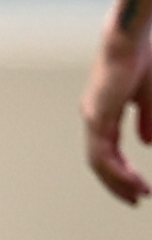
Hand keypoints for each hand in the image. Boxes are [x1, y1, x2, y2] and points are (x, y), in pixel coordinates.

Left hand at [83, 30, 151, 204]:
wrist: (131, 40)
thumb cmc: (143, 59)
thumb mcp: (148, 97)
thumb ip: (146, 119)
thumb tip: (147, 142)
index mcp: (105, 112)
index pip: (109, 150)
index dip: (123, 170)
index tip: (139, 186)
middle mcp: (94, 116)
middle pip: (101, 161)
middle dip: (118, 183)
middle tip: (136, 199)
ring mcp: (92, 117)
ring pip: (99, 162)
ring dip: (119, 181)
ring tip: (139, 194)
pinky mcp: (96, 116)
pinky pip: (101, 153)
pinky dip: (116, 171)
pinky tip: (132, 182)